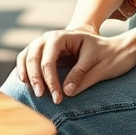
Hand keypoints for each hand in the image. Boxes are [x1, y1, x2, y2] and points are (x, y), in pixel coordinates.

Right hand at [16, 28, 135, 104]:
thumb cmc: (105, 53)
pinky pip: (28, 59)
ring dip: (27, 74)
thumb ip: (81, 75)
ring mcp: (45, 44)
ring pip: (26, 57)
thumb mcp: (96, 62)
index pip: (48, 59)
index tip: (58, 97)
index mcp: (63, 36)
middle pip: (33, 57)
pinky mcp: (44, 53)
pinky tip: (26, 84)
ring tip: (33, 92)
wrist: (111, 47)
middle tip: (42, 97)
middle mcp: (50, 38)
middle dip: (36, 78)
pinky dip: (24, 70)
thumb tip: (66, 92)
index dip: (50, 80)